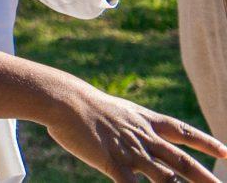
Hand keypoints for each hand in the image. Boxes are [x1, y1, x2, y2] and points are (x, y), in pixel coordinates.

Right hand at [42, 75, 226, 182]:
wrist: (63, 99)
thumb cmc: (82, 103)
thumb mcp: (115, 110)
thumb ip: (130, 123)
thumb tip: (136, 129)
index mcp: (145, 120)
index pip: (183, 132)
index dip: (206, 143)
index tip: (225, 152)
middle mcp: (144, 137)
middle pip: (182, 161)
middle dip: (205, 177)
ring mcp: (131, 151)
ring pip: (166, 177)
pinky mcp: (113, 163)